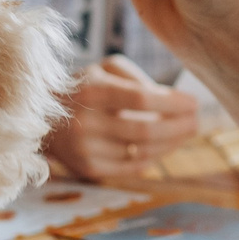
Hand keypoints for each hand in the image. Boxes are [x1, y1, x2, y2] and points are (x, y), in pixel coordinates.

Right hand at [43, 55, 200, 181]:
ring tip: (186, 132)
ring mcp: (86, 150)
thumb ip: (137, 79)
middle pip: (144, 129)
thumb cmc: (84, 88)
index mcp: (90, 91)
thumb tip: (171, 101)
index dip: (172, 102)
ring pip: (141, 151)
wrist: (41, 119)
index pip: (140, 98)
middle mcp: (85, 122)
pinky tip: (165, 148)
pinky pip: (131, 167)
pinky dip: (154, 158)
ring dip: (170, 143)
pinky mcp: (88, 170)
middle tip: (197, 121)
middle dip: (178, 127)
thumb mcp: (104, 70)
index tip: (194, 103)